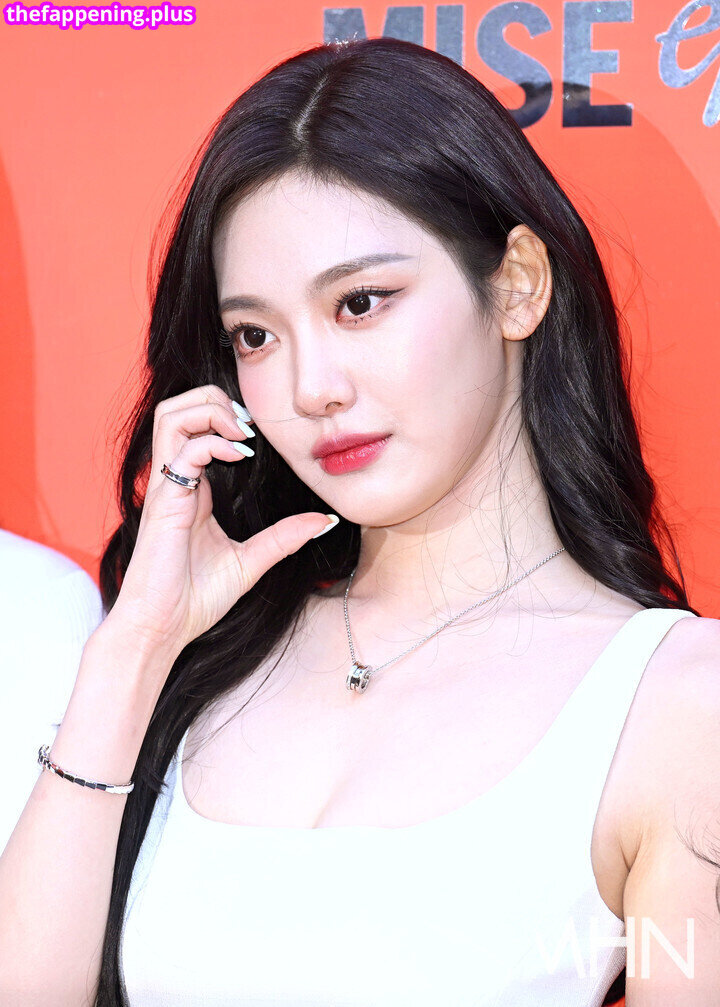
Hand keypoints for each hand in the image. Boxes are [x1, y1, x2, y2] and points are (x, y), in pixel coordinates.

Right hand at [105, 384, 336, 660]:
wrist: (163, 628)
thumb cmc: (195, 599)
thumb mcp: (252, 561)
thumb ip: (284, 537)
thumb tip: (324, 521)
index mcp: (192, 487)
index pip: (198, 426)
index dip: (228, 416)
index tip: (260, 437)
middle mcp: (176, 480)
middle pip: (178, 407)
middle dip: (216, 400)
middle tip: (250, 427)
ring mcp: (166, 487)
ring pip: (170, 416)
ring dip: (209, 411)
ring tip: (240, 434)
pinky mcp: (163, 501)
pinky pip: (181, 451)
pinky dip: (211, 442)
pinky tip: (236, 458)